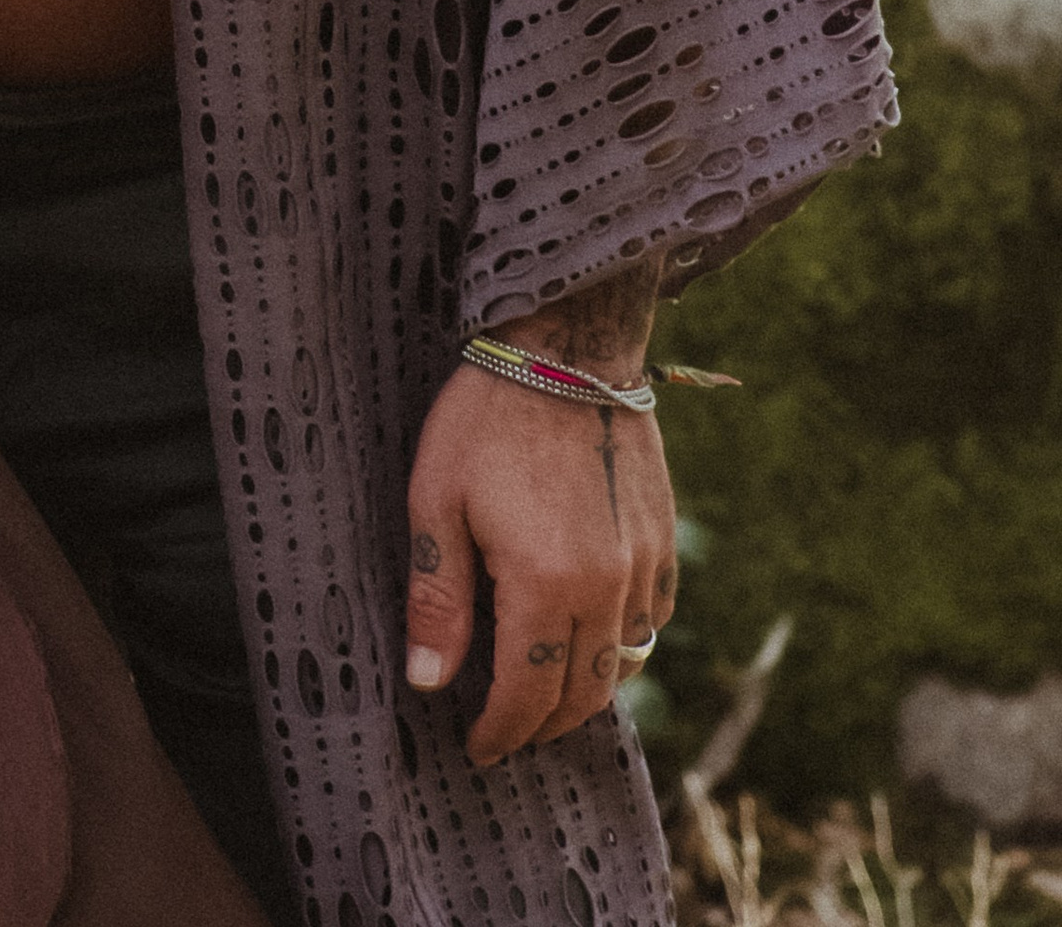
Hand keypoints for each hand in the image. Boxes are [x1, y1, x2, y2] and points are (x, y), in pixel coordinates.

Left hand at [402, 363, 677, 764]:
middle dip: (541, 724)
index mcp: (546, 583)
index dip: (500, 733)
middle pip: (582, 694)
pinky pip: (650, 618)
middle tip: (505, 730)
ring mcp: (643, 563)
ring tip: (542, 690)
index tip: (475, 748)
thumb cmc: (487, 416)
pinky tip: (588, 631)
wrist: (568, 342)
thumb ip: (437, 597)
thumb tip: (428, 682)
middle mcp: (606, 586)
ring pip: (623, 663)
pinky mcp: (662, 536)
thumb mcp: (436, 499)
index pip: (527, 696)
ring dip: (584, 689)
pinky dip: (623, 641)